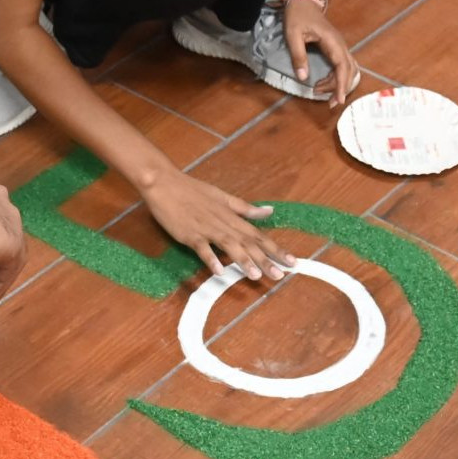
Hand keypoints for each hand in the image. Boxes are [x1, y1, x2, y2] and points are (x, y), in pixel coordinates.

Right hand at [142, 170, 295, 281]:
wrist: (165, 183)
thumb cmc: (193, 190)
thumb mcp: (223, 197)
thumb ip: (245, 208)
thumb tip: (269, 211)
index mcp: (232, 216)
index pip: (259, 234)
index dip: (276, 248)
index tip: (292, 261)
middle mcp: (224, 223)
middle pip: (248, 242)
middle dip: (265, 259)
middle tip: (281, 275)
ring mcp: (207, 228)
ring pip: (229, 245)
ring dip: (243, 260)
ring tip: (255, 275)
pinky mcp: (190, 234)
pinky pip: (202, 248)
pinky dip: (211, 258)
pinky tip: (219, 271)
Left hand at [284, 0, 359, 106]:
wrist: (304, 0)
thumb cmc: (297, 15)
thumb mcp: (293, 35)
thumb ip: (298, 55)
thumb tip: (303, 77)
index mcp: (332, 41)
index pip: (342, 67)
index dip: (341, 85)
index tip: (339, 100)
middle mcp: (340, 45)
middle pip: (348, 71)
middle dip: (340, 88)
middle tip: (328, 103)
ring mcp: (339, 46)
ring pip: (347, 69)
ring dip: (337, 83)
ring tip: (320, 91)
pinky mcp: (336, 48)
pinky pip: (342, 66)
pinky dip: (336, 77)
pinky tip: (324, 83)